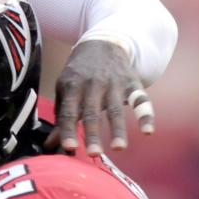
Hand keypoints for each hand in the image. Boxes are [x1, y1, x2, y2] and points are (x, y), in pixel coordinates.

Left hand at [44, 39, 154, 155]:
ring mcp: (113, 83)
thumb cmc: (78, 74)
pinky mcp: (132, 82)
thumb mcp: (64, 90)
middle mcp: (92, 85)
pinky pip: (141, 99)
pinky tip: (148, 132)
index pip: (68, 112)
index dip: (68, 129)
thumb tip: (50, 146)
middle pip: (91, 112)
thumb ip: (60, 118)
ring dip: (117, 129)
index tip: (69, 148)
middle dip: (92, 133)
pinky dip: (146, 115)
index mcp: (71, 86)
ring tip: (118, 148)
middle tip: (93, 154)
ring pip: (115, 108)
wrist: (102, 43)